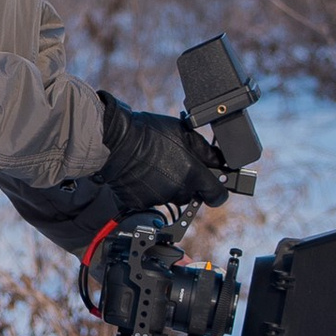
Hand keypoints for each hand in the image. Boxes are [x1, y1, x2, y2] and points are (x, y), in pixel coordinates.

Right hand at [96, 91, 230, 209]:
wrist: (116, 140)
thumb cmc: (149, 132)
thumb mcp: (184, 132)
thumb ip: (206, 150)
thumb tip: (219, 160)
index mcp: (193, 174)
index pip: (218, 196)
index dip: (217, 191)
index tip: (213, 186)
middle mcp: (178, 190)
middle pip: (192, 195)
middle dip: (188, 183)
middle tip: (176, 164)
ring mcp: (159, 199)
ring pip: (171, 197)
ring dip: (168, 185)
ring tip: (155, 165)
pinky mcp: (141, 203)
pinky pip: (151, 199)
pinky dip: (149, 189)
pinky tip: (143, 172)